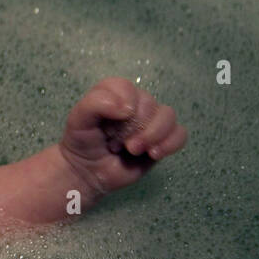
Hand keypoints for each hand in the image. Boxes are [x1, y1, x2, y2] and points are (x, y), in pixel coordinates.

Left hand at [59, 77, 186, 196]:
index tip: (117, 118)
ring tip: (133, 150)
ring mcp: (150, 122)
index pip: (126, 87)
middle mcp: (135, 104)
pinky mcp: (162, 139)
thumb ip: (95, 104)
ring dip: (153, 134)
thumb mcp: (78, 120)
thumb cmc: (82, 142)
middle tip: (117, 144)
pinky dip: (170, 143)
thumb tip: (127, 108)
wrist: (87, 171)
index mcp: (114, 93)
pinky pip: (180, 134)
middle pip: (149, 103)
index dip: (124, 101)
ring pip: (168, 116)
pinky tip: (153, 154)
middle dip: (134, 126)